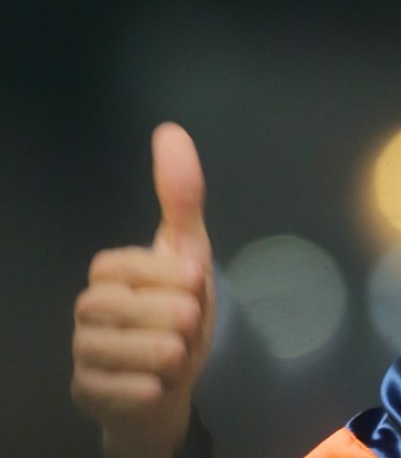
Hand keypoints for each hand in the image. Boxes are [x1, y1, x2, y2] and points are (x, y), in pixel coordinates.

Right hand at [72, 123, 215, 457]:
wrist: (170, 384)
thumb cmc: (179, 314)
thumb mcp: (190, 254)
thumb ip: (181, 198)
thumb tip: (170, 131)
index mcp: (110, 273)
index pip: (130, 265)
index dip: (168, 276)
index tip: (194, 284)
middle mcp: (88, 309)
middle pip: (129, 308)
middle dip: (174, 317)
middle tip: (187, 325)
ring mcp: (83, 352)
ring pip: (124, 350)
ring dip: (165, 355)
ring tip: (177, 355)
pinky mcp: (87, 392)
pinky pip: (118, 389)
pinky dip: (148, 388)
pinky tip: (159, 385)